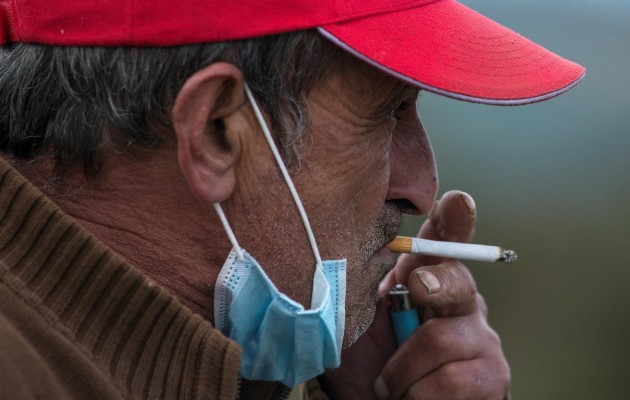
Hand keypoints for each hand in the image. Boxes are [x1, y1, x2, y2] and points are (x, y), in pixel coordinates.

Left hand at [320, 190, 509, 398]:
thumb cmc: (372, 362)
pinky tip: (410, 396)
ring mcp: (481, 338)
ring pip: (441, 340)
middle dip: (435, 283)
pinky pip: (451, 380)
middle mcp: (460, 301)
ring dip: (401, 370)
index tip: (457, 201)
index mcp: (427, 280)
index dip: (453, 221)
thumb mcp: (358, 323)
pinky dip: (416, 394)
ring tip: (389, 383)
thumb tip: (366, 256)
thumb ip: (366, 290)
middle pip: (457, 279)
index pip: (444, 243)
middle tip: (417, 288)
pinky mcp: (492, 375)